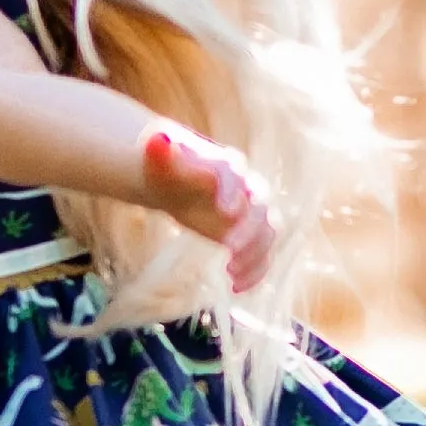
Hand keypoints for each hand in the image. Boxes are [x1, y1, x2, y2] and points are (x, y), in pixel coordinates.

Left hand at [141, 123, 280, 294]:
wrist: (176, 179)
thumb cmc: (169, 168)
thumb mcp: (159, 160)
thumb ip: (160, 151)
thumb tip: (157, 138)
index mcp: (226, 167)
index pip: (236, 177)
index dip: (233, 193)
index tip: (225, 212)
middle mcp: (247, 189)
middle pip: (260, 209)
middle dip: (250, 230)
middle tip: (230, 248)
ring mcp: (251, 214)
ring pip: (268, 234)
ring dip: (256, 255)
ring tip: (231, 273)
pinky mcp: (248, 236)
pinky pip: (263, 255)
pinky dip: (256, 272)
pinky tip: (235, 287)